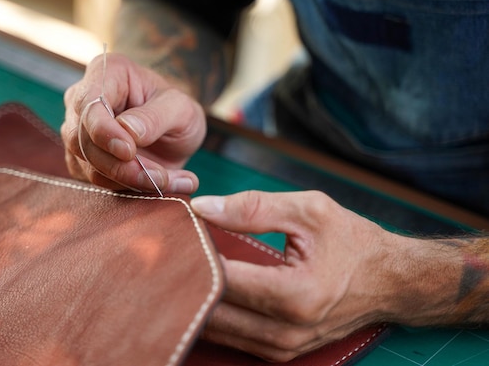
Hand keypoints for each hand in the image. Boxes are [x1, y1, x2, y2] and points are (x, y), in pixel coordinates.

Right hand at [61, 53, 205, 193]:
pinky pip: (97, 181)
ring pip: (88, 166)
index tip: (128, 152)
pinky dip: (129, 189)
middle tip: (161, 177)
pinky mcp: (82, 161)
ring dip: (130, 181)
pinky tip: (162, 184)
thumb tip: (127, 131)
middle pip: (82, 140)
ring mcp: (77, 132)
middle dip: (121, 165)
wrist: (175, 134)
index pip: (89, 103)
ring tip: (170, 181)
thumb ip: (155, 117)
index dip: (104, 131)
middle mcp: (82, 100)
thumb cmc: (177, 111)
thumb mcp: (180, 108)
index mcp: (106, 73)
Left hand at [191, 190, 400, 361]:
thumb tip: (202, 207)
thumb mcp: (309, 210)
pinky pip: (231, 337)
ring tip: (179, 267)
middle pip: (211, 310)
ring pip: (216, 330)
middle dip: (186, 279)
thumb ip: (252, 207)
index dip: (192, 254)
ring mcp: (282, 348)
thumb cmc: (353, 243)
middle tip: (168, 250)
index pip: (222, 279)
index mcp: (295, 294)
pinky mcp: (279, 352)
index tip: (176, 233)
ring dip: (194, 300)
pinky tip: (201, 290)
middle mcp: (286, 331)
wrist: (391, 281)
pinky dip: (212, 315)